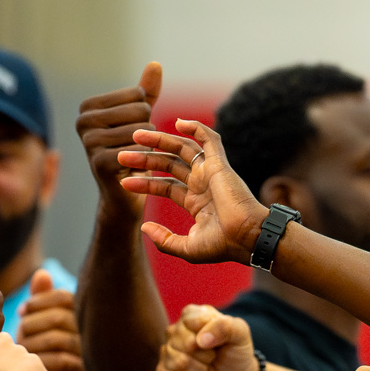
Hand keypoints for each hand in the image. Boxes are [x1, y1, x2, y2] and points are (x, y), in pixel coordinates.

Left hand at [15, 269, 85, 370]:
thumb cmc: (41, 347)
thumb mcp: (37, 320)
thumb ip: (40, 298)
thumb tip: (42, 273)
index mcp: (80, 312)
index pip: (64, 297)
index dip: (40, 301)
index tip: (22, 311)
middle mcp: (88, 329)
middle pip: (59, 317)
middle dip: (32, 324)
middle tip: (19, 335)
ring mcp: (88, 351)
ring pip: (59, 338)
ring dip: (34, 343)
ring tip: (22, 350)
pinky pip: (63, 360)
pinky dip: (42, 361)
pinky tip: (33, 363)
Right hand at [75, 62, 162, 215]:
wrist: (123, 194)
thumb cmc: (131, 151)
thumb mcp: (139, 118)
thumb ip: (146, 92)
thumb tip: (155, 64)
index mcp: (87, 107)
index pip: (137, 94)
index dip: (145, 113)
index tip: (131, 131)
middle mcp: (83, 122)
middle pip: (140, 110)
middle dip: (147, 128)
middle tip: (134, 147)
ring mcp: (89, 143)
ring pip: (142, 130)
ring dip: (148, 144)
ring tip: (135, 156)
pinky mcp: (100, 163)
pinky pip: (138, 148)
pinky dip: (145, 158)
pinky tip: (136, 168)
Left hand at [117, 120, 268, 264]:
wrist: (247, 237)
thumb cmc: (223, 245)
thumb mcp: (187, 248)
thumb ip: (164, 240)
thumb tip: (143, 226)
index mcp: (195, 201)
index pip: (165, 185)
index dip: (144, 183)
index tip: (123, 182)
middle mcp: (202, 183)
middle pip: (169, 164)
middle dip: (145, 159)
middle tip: (122, 155)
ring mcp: (211, 172)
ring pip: (182, 149)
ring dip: (159, 140)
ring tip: (136, 135)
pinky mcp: (220, 164)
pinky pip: (209, 139)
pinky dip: (196, 128)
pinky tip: (178, 123)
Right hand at [155, 304, 259, 370]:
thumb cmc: (235, 354)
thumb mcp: (241, 334)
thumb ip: (225, 326)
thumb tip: (200, 340)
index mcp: (190, 316)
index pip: (191, 320)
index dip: (210, 333)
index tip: (220, 341)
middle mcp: (174, 333)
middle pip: (185, 343)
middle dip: (206, 355)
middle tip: (213, 357)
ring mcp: (167, 355)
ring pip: (179, 362)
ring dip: (200, 370)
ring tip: (206, 369)